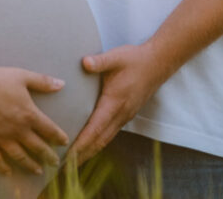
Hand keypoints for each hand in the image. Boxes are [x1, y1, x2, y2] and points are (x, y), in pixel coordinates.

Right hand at [0, 65, 67, 174]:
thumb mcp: (21, 76)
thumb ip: (43, 81)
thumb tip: (62, 84)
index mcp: (29, 115)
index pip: (50, 130)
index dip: (59, 137)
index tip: (64, 142)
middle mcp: (18, 130)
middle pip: (38, 147)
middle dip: (49, 156)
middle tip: (55, 163)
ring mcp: (2, 138)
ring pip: (21, 157)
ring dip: (31, 165)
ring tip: (38, 171)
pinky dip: (4, 167)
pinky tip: (8, 172)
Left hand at [70, 43, 171, 159]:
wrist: (158, 63)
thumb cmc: (134, 59)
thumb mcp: (116, 56)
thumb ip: (99, 61)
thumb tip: (84, 62)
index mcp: (114, 102)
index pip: (95, 128)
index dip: (82, 143)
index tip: (69, 155)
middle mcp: (120, 114)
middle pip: (99, 140)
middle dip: (82, 154)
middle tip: (64, 166)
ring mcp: (124, 116)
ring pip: (105, 139)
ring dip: (90, 151)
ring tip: (73, 163)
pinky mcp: (126, 114)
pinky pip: (109, 134)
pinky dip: (98, 143)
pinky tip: (89, 146)